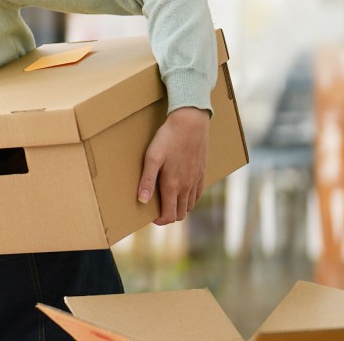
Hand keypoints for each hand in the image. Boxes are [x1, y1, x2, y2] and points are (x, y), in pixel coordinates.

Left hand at [137, 107, 209, 224]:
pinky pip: (198, 194)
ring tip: (167, 202)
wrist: (190, 123)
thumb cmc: (167, 139)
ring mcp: (196, 180)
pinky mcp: (202, 173)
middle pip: (180, 214)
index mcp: (173, 185)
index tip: (151, 217)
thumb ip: (147, 181)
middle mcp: (186, 186)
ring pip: (190, 205)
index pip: (169, 215)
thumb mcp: (151, 158)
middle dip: (169, 217)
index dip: (160, 221)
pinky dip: (190, 200)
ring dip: (179, 209)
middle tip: (157, 211)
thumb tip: (142, 201)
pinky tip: (182, 193)